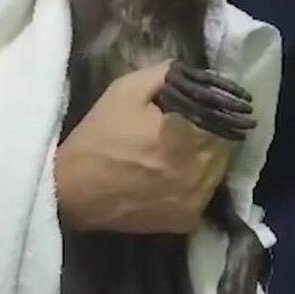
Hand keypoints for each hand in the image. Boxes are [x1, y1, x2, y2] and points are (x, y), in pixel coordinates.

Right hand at [56, 62, 233, 233]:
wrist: (70, 192)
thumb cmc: (99, 137)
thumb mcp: (126, 90)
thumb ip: (166, 74)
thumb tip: (195, 72)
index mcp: (189, 137)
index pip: (224, 120)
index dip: (213, 112)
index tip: (200, 109)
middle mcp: (199, 171)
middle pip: (224, 146)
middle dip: (211, 135)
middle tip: (188, 130)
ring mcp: (195, 200)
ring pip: (218, 172)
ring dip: (206, 160)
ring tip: (181, 153)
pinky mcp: (186, 221)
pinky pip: (204, 196)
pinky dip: (196, 186)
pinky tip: (174, 177)